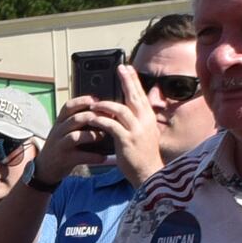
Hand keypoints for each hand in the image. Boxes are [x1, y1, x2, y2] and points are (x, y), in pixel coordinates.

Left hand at [52, 70, 167, 185]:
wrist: (148, 174)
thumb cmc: (142, 155)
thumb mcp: (143, 134)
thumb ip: (136, 121)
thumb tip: (125, 109)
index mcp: (149, 118)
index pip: (141, 95)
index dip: (134, 81)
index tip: (127, 68)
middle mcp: (145, 121)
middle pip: (134, 96)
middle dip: (126, 81)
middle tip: (119, 69)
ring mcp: (137, 130)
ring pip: (121, 109)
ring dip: (105, 105)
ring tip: (93, 103)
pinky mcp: (127, 140)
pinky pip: (111, 125)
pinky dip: (101, 120)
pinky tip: (92, 118)